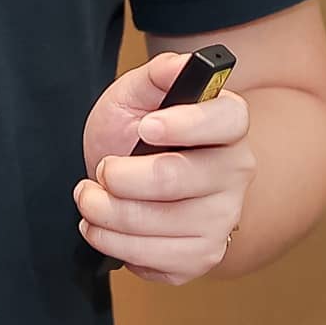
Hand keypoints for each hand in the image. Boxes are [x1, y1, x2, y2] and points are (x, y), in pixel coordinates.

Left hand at [75, 45, 253, 280]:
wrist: (136, 184)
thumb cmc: (138, 135)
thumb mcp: (136, 95)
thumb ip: (156, 75)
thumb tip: (177, 64)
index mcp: (228, 124)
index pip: (227, 120)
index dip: (185, 124)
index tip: (145, 127)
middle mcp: (235, 172)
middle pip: (174, 178)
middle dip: (117, 177)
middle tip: (100, 170)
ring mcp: (223, 218)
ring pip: (159, 225)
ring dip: (105, 213)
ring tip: (90, 198)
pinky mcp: (204, 256)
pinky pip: (156, 260)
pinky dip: (115, 244)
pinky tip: (107, 227)